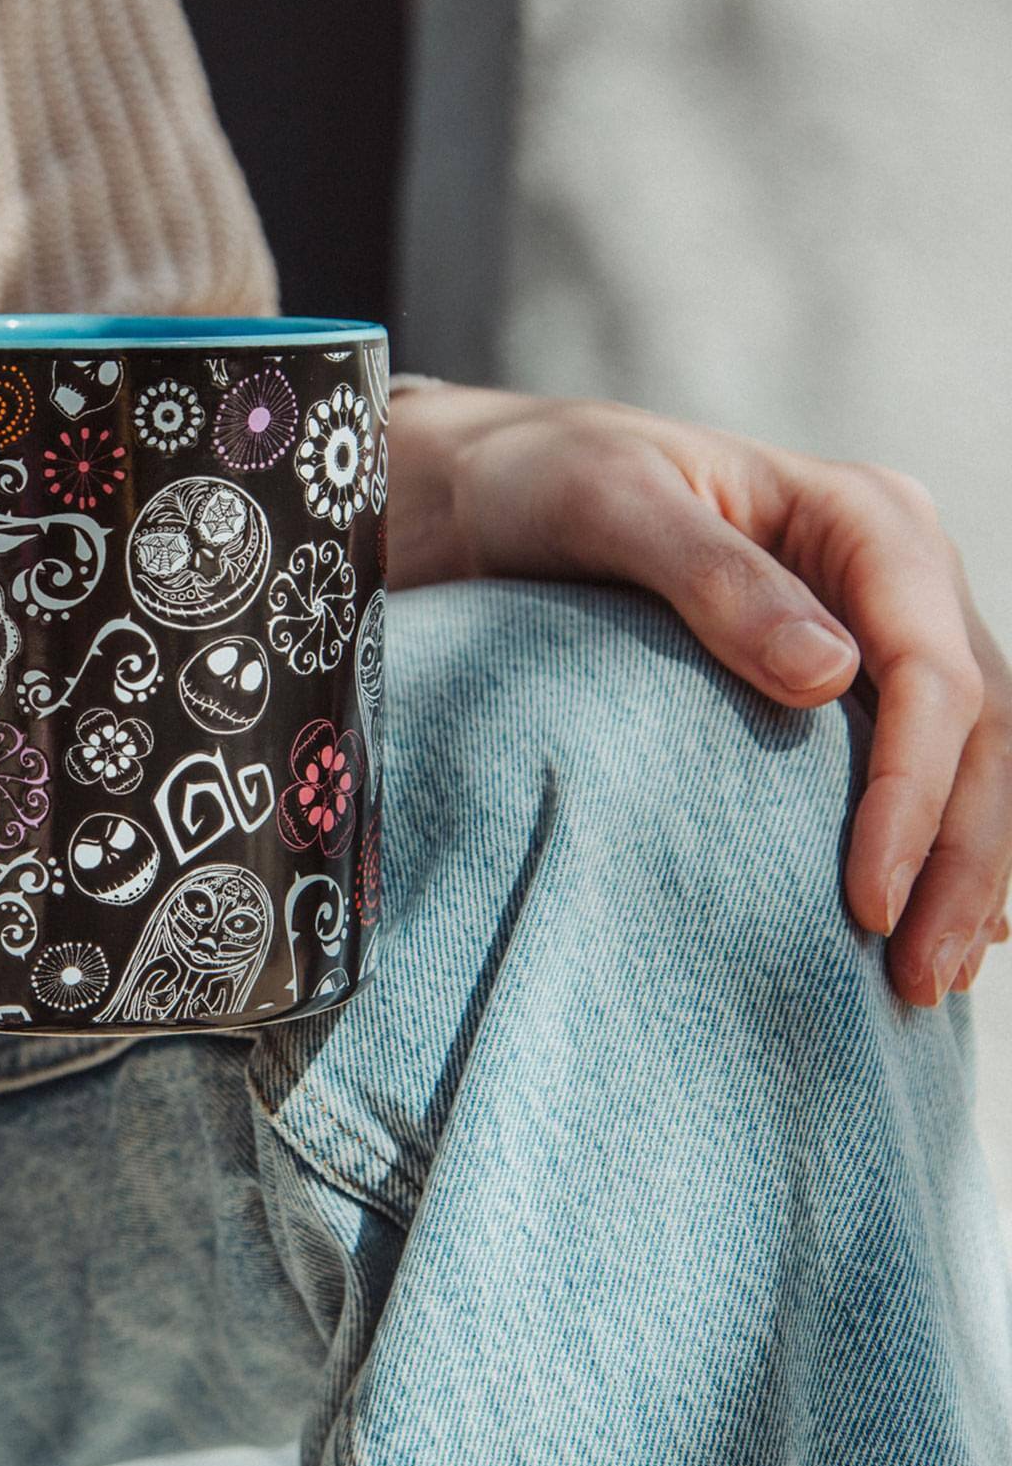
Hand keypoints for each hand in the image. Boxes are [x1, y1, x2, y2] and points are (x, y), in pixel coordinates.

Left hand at [389, 383, 1011, 1005]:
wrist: (501, 489)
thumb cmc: (550, 485)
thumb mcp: (610, 508)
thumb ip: (715, 580)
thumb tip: (832, 677)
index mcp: (865, 517)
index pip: (932, 672)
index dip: (914, 793)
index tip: (868, 900)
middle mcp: (895, 571)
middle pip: (978, 728)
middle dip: (960, 859)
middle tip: (919, 979)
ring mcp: (880, 626)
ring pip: (971, 758)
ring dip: (962, 871)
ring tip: (930, 981)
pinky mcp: (846, 680)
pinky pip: (920, 766)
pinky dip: (930, 846)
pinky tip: (922, 924)